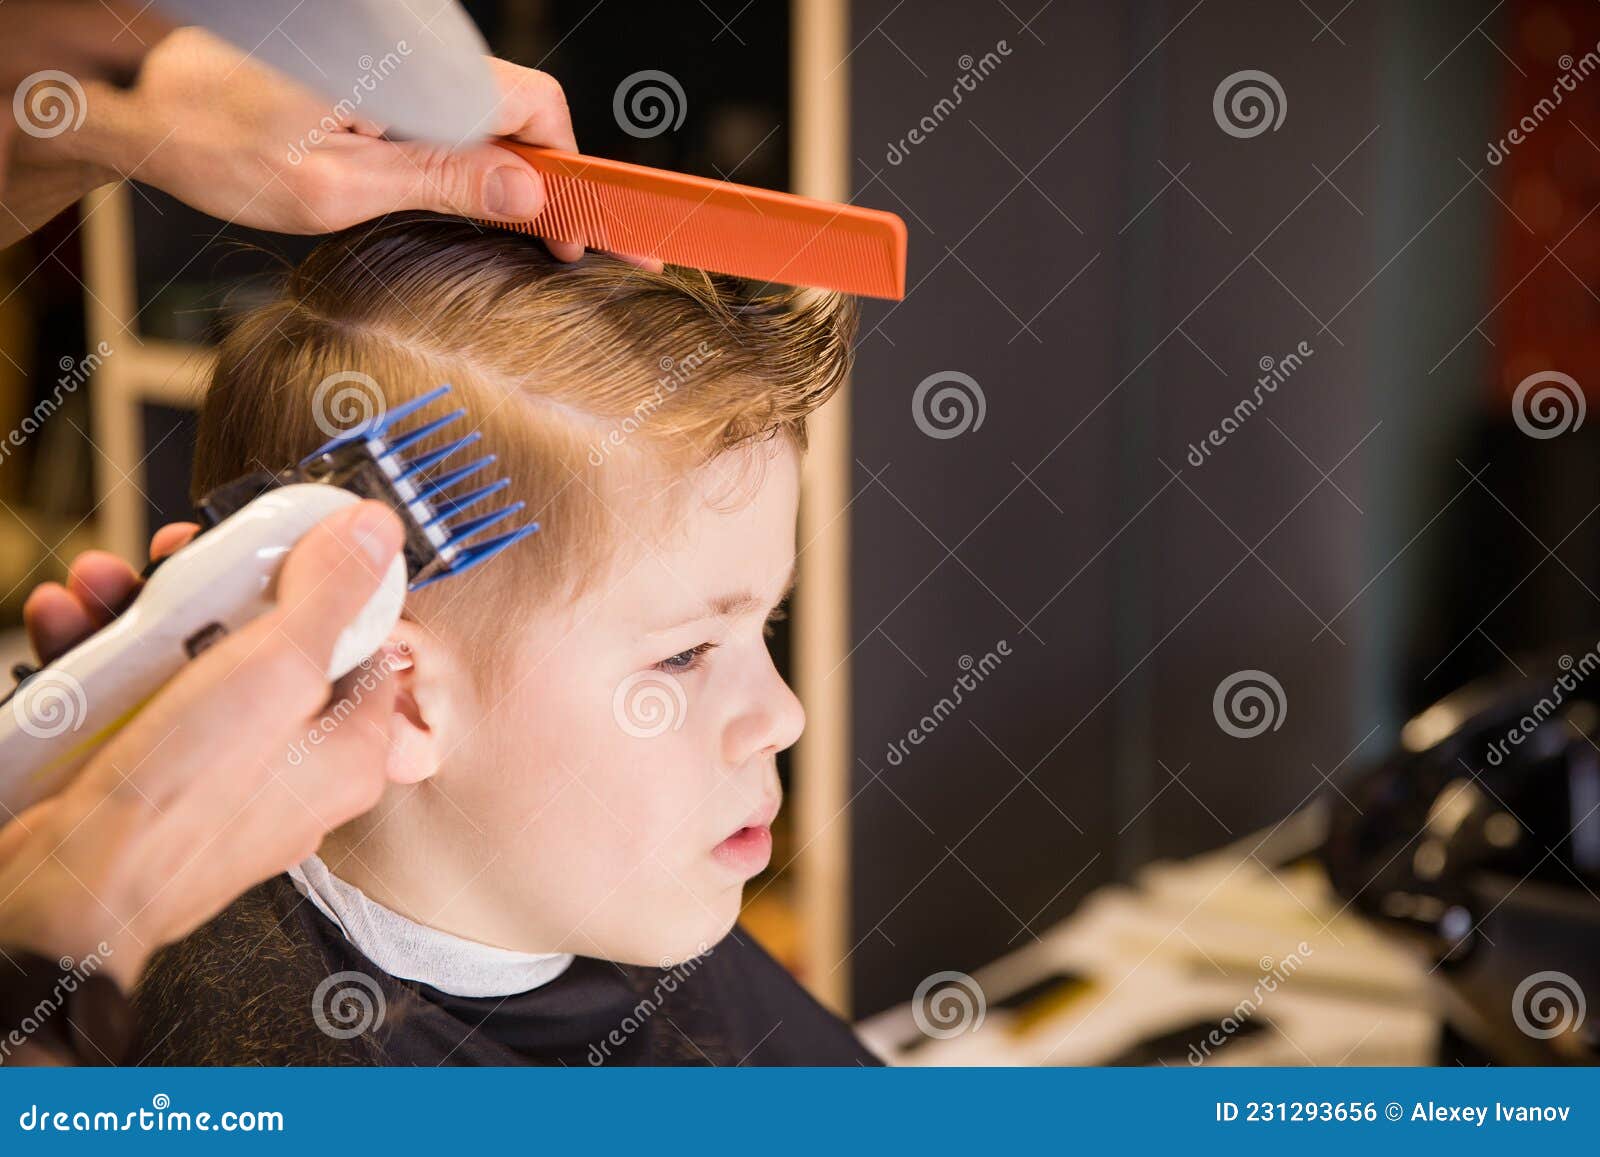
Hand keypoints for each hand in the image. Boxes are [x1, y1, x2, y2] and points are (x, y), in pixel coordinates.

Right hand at [0, 502, 404, 993]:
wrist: (61, 898)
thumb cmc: (180, 808)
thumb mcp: (274, 670)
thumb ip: (328, 595)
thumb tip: (376, 534)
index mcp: (349, 746)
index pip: (358, 639)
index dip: (315, 580)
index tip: (270, 548)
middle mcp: (292, 765)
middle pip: (266, 643)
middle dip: (208, 593)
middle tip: (172, 567)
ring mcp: (219, 776)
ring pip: (192, 664)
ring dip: (138, 617)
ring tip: (98, 591)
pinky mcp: (151, 782)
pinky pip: (137, 702)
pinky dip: (101, 664)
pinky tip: (68, 632)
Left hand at [2, 27, 587, 256]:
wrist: (134, 94)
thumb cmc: (210, 137)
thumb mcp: (335, 185)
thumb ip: (440, 182)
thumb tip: (527, 192)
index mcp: (410, 67)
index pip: (537, 110)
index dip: (572, 178)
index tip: (587, 236)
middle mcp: (411, 50)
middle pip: (522, 110)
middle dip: (551, 181)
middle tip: (567, 247)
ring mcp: (396, 59)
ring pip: (489, 111)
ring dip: (510, 172)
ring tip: (518, 233)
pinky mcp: (379, 73)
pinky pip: (451, 109)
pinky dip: (474, 156)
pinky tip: (469, 199)